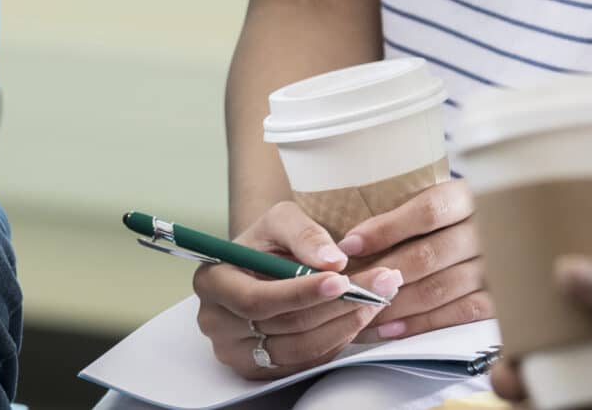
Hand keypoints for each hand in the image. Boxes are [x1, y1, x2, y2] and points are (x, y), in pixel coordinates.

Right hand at [191, 200, 404, 380]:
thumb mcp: (280, 220)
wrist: (260, 264)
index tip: (342, 279)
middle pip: (284, 326)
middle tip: (378, 285)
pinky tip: (355, 318)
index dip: (301, 293)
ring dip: (343, 325)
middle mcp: (217, 322)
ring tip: (375, 299)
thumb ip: (304, 233)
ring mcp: (236, 352)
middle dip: (336, 306)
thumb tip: (333, 260)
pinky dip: (335, 342)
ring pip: (299, 349)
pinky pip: (305, 363)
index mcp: (212, 282)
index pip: (258, 299)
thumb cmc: (267, 241)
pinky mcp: (259, 370)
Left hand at [332, 177, 486, 340]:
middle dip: (382, 273)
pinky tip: (392, 327)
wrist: (508, 234)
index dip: (386, 228)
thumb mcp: (437, 199)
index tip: (349, 245)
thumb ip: (405, 208)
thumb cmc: (453, 218)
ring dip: (396, 303)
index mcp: (469, 197)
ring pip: (440, 288)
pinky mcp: (501, 300)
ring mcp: (497, 268)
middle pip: (429, 254)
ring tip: (362, 310)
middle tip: (347, 286)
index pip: (428, 211)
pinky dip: (422, 323)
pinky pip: (460, 314)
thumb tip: (351, 236)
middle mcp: (486, 231)